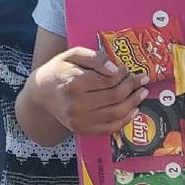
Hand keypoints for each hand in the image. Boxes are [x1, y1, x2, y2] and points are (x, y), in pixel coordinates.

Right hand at [30, 46, 148, 135]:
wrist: (42, 92)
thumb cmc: (59, 70)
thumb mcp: (73, 54)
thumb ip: (94, 58)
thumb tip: (115, 69)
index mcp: (75, 83)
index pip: (109, 81)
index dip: (124, 74)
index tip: (129, 69)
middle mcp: (77, 105)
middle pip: (114, 97)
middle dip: (132, 87)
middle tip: (142, 79)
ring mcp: (79, 121)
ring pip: (115, 114)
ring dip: (133, 103)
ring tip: (142, 93)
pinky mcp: (81, 130)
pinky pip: (108, 128)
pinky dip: (124, 120)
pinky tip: (133, 110)